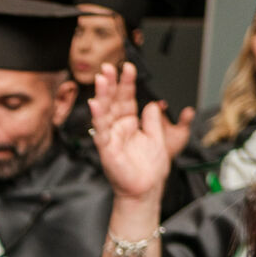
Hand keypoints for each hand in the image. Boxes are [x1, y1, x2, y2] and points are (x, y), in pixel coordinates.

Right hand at [89, 63, 189, 202]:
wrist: (146, 189)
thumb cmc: (149, 169)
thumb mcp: (159, 138)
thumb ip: (153, 121)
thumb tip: (152, 105)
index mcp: (130, 124)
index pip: (127, 99)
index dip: (127, 83)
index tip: (128, 68)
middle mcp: (119, 128)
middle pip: (113, 101)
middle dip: (111, 83)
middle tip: (108, 67)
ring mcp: (111, 138)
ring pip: (105, 113)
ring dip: (102, 95)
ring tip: (101, 79)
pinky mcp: (107, 149)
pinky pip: (101, 132)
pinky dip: (98, 118)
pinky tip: (96, 104)